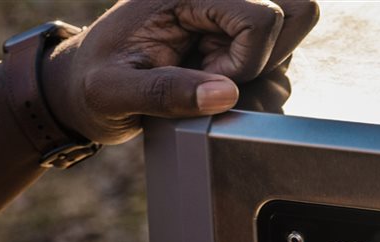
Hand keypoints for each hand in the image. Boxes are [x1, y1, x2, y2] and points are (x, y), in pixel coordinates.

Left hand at [40, 0, 319, 144]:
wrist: (82, 88)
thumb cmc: (91, 84)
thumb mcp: (113, 92)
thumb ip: (165, 92)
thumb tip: (224, 95)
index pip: (260, 17)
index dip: (244, 62)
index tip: (208, 83)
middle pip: (297, 9)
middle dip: (268, 57)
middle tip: (220, 76)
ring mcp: (230, 11)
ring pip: (293, 31)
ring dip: (262, 69)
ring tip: (209, 79)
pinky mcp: (236, 33)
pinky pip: (278, 54)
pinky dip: (257, 77)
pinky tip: (215, 81)